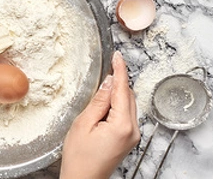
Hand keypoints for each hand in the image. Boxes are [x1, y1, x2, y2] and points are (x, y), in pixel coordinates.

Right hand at [59, 51, 139, 178]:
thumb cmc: (79, 157)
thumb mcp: (83, 124)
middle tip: (107, 66)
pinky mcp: (128, 139)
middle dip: (118, 81)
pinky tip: (106, 102)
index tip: (118, 56)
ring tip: (103, 85)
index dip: (120, 71)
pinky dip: (118, 104)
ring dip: (118, 93)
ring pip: (129, 105)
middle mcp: (133, 130)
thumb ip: (98, 102)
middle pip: (129, 96)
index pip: (123, 90)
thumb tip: (108, 83)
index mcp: (122, 125)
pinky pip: (126, 114)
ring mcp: (133, 136)